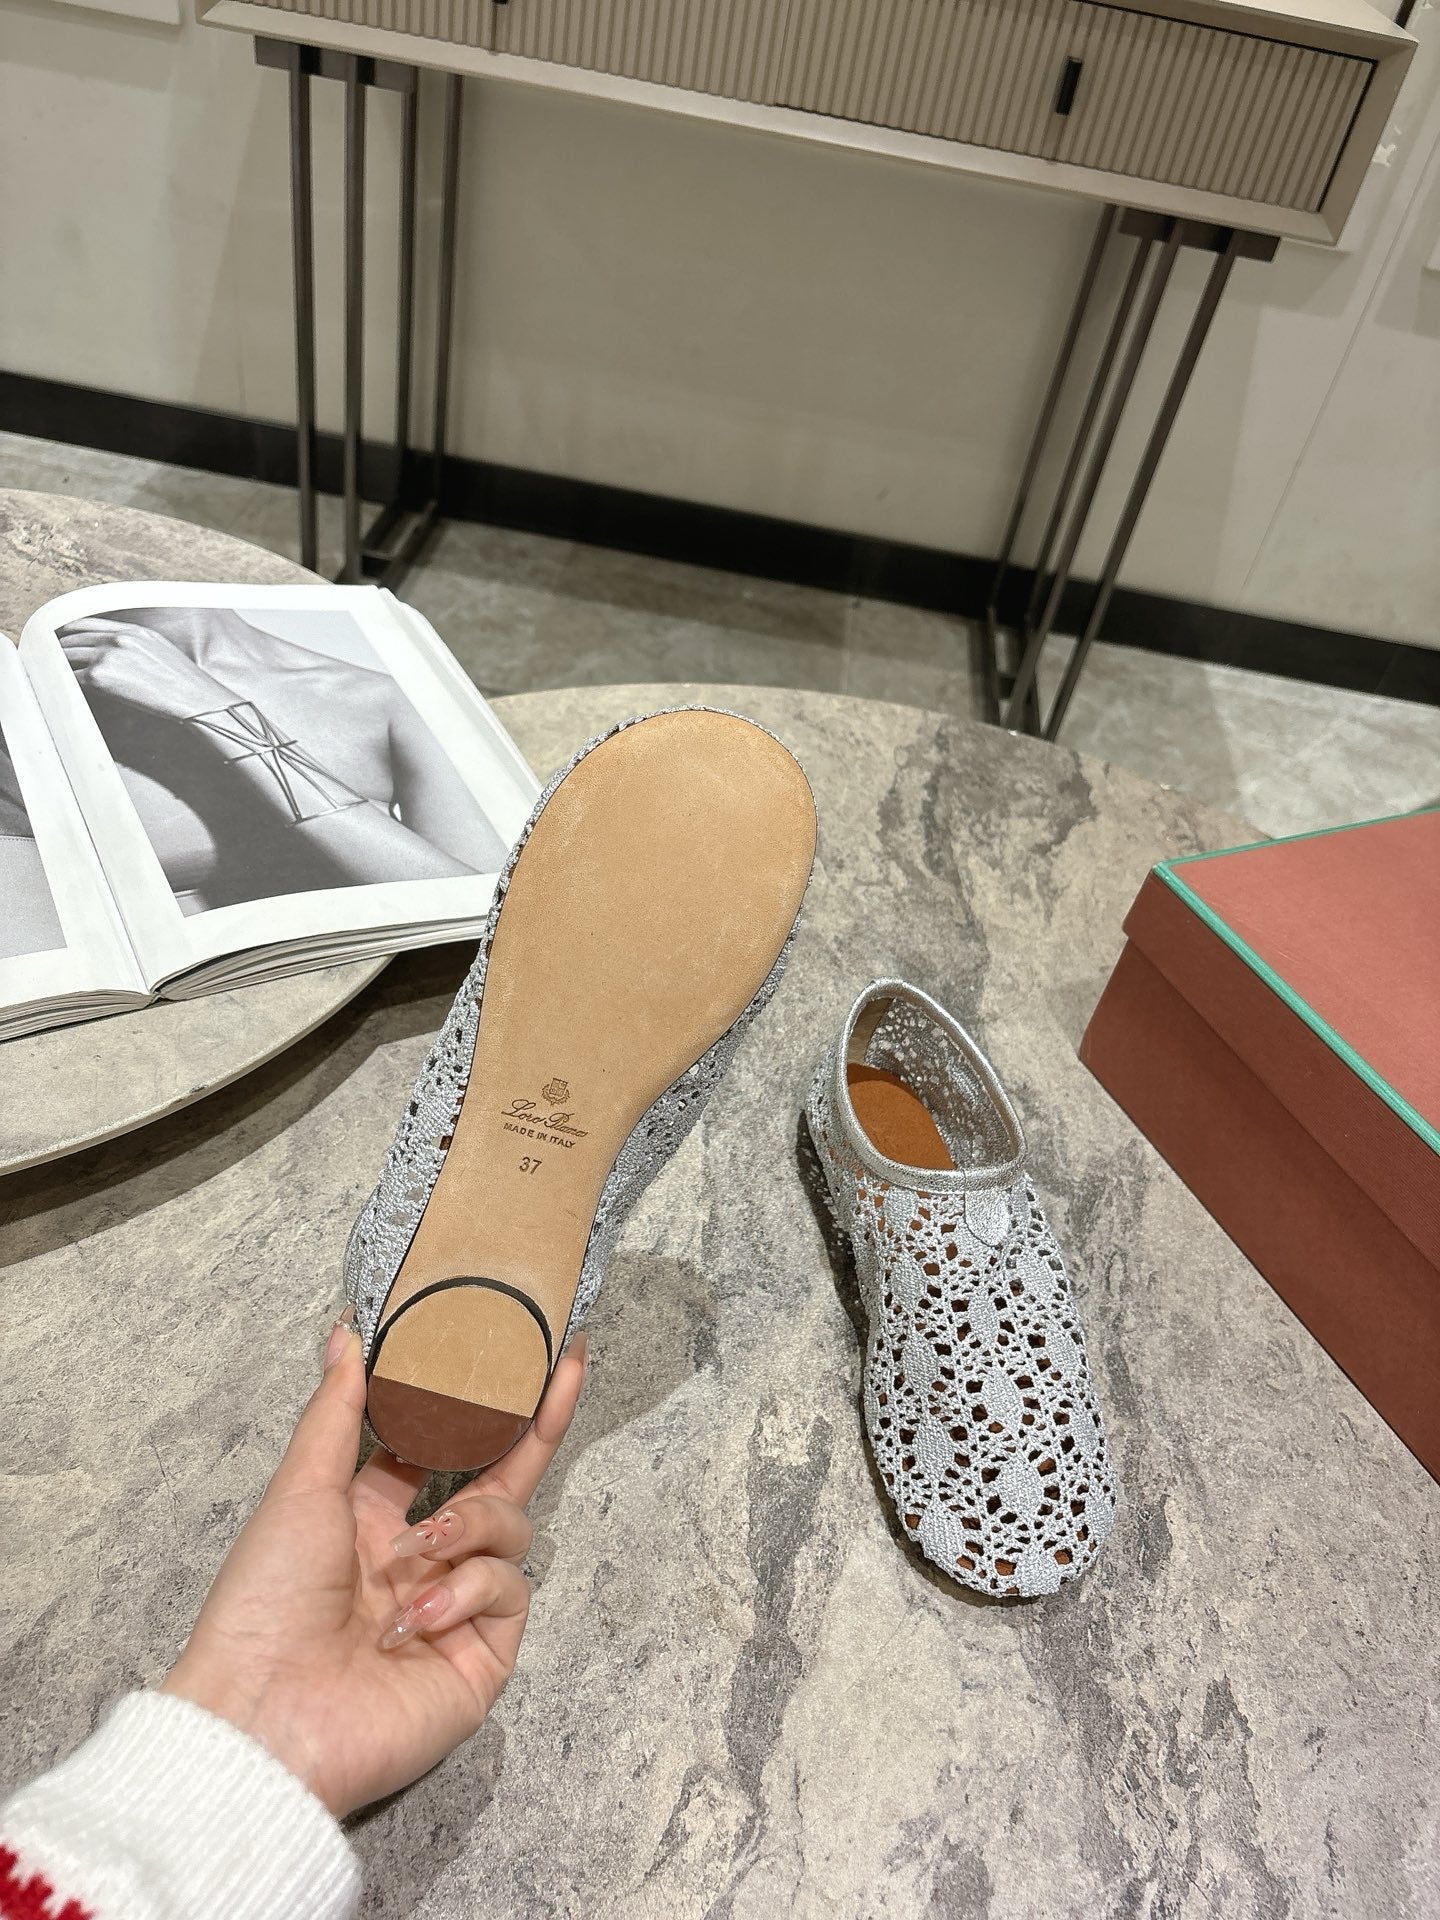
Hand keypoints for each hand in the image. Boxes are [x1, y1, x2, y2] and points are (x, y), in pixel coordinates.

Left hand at [60, 617, 238, 723]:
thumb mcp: (162, 652)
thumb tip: (114, 657)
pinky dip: (62, 683)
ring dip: (56, 667)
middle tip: (45, 661)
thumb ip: (135, 646)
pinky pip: (70, 677)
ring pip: (66, 656)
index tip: (57, 641)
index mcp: (132, 630)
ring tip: (48, 677)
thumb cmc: (186, 684)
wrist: (195, 699)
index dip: (67, 632)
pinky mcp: (99, 677)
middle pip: (71, 639)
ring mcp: (106, 655)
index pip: (86, 624)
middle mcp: (117, 638)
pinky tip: (60, 690)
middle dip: (56, 650)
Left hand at [161, 1314, 586, 1817]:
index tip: (519, 1349)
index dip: (480, 1404)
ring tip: (420, 1552)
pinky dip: (467, 1590)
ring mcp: (457, 1609)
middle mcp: (423, 1560)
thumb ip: (338, 1409)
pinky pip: (508, 1593)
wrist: (264, 1715)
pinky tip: (419, 1614)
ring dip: (472, 1526)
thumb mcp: (300, 1488)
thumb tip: (345, 1331)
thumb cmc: (264, 1602)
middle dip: (537, 1426)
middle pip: (502, 1482)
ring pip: (511, 1530)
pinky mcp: (482, 1658)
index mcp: (374, 1519)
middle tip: (565, 1369)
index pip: (446, 1448)